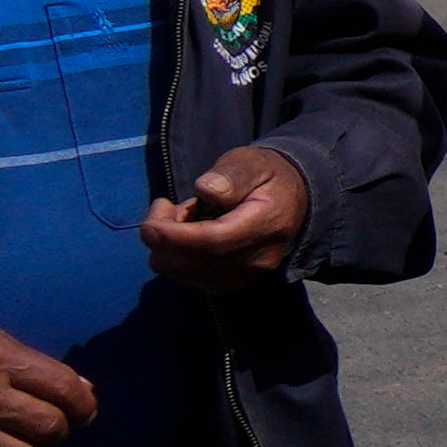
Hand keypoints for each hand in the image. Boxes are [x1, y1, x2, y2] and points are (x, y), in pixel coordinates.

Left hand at [137, 145, 313, 279]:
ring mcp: (246, 276)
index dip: (173, 234)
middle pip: (194, 263)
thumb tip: (206, 190)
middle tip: (163, 207)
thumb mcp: (250, 163)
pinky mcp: (233, 283)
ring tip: (178, 219)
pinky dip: (173, 259)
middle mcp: (258, 259)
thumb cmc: (266, 177)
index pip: (212, 242)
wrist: (291, 200)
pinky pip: (189, 279)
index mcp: (267, 225)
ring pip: (185, 274)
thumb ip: (231, 175)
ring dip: (166, 248)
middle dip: (162, 238)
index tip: (155, 212)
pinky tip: (183, 237)